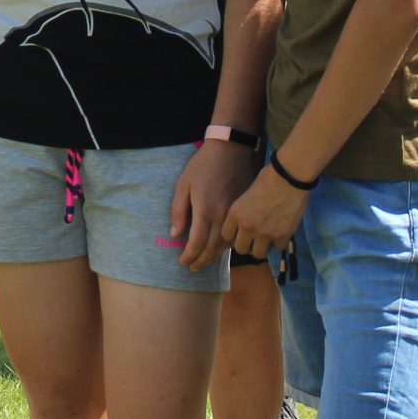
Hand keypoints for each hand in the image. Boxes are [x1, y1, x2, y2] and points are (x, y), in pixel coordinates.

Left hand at [171, 142, 255, 270]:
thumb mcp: (183, 185)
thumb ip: (179, 211)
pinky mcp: (242, 211)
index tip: (183, 262)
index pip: (197, 243)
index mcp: (205, 210)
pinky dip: (226, 246)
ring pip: (225, 244)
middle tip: (192, 268)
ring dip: (214, 256)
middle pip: (212, 248)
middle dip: (201, 260)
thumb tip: (175, 234)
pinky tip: (219, 248)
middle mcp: (222, 216)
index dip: (189, 256)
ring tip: (204, 262)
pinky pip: (234, 235)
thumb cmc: (202, 166)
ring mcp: (235, 215)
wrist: (230, 150)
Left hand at [220, 160, 308, 259]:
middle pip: (241, 249)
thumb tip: (243, 224)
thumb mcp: (246, 194)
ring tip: (268, 239)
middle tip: (254, 238)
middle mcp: (247, 226)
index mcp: (235, 214)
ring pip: (258, 254)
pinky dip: (279, 242)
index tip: (240, 233)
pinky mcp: (282, 236)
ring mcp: (264, 233)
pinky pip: (277, 248)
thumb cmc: (268, 177)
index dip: (234, 235)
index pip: (226, 236)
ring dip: (262, 247)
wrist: (289, 177)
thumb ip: (243, 212)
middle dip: (247, 245)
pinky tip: (282, 232)